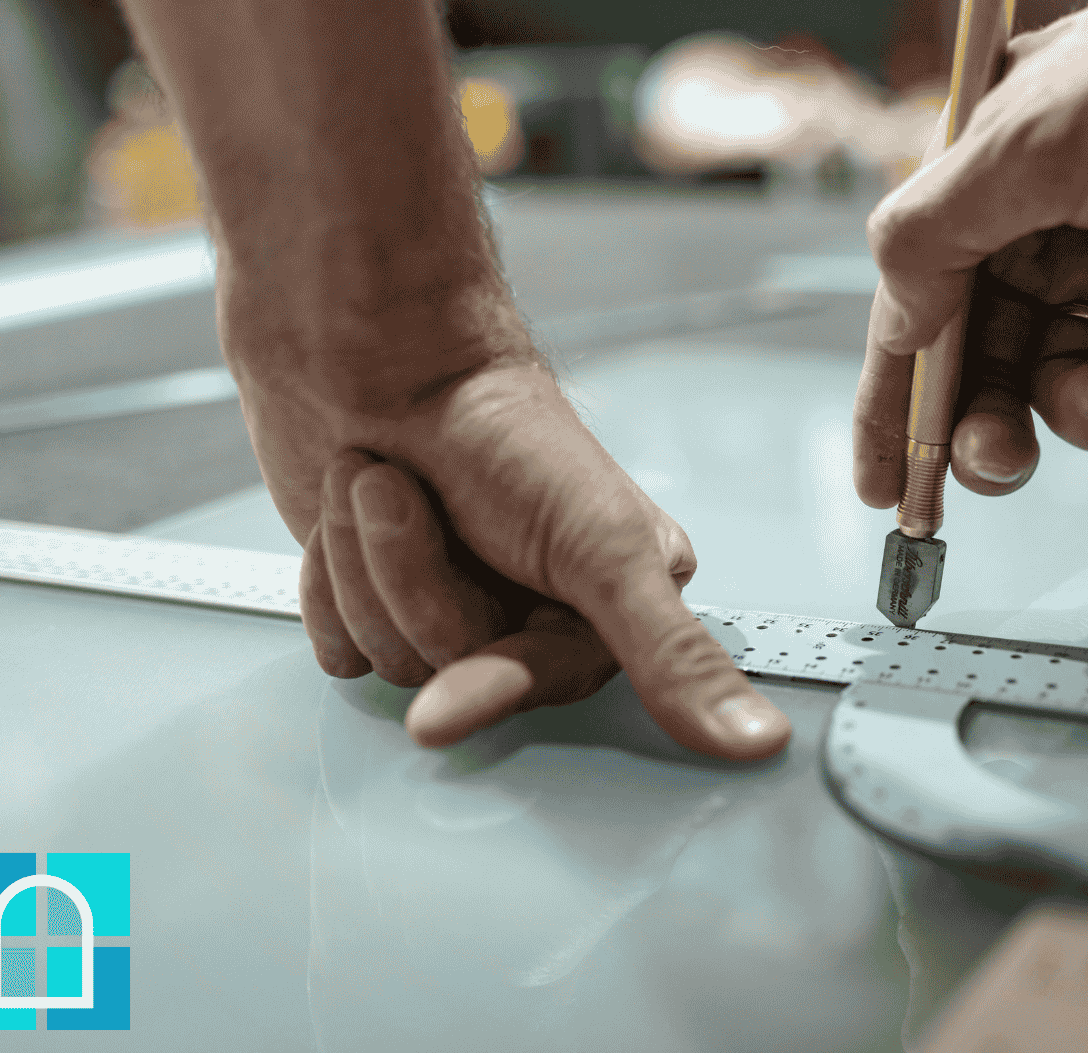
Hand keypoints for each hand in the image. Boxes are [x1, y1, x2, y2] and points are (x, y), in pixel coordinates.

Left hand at [230, 288, 791, 759]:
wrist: (371, 348)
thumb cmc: (494, 421)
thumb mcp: (604, 546)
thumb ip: (674, 655)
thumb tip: (758, 739)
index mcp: (614, 599)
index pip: (550, 685)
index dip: (489, 683)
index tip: (442, 710)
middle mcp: (535, 612)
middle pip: (453, 674)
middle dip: (414, 581)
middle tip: (412, 496)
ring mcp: (452, 607)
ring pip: (389, 661)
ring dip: (366, 562)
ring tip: (382, 484)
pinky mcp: (377, 600)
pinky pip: (338, 650)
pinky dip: (329, 580)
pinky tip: (347, 521)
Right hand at [854, 0, 1087, 504]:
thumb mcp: (1023, 149)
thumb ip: (933, 241)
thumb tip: (894, 326)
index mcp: (978, 191)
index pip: (911, 314)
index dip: (893, 407)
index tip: (886, 488)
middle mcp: (1039, 232)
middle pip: (987, 370)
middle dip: (988, 427)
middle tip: (1000, 460)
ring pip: (1073, 383)